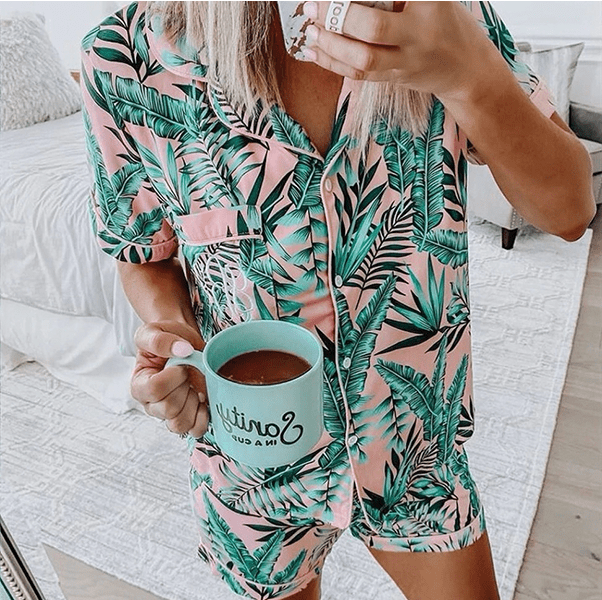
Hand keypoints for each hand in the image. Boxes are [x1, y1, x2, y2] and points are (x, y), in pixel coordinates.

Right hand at [131, 320, 209, 437]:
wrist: (184, 345)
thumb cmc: (168, 339)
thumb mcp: (156, 330)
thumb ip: (160, 339)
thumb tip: (182, 350)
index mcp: (139, 384)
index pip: (154, 389)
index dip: (173, 375)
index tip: (180, 363)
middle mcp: (151, 404)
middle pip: (168, 408)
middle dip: (185, 386)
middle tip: (188, 372)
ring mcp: (169, 415)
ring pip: (180, 423)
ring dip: (193, 402)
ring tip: (193, 386)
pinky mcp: (187, 419)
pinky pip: (195, 429)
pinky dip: (204, 416)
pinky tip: (203, 399)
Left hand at [301, 1, 503, 99]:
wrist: (467, 70)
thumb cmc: (446, 23)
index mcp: (430, 3)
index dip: (355, 1)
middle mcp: (419, 34)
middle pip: (373, 28)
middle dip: (338, 16)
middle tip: (313, 7)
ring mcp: (407, 62)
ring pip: (363, 60)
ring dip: (331, 46)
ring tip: (311, 31)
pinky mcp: (394, 79)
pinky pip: (359, 75)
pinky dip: (333, 63)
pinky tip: (314, 52)